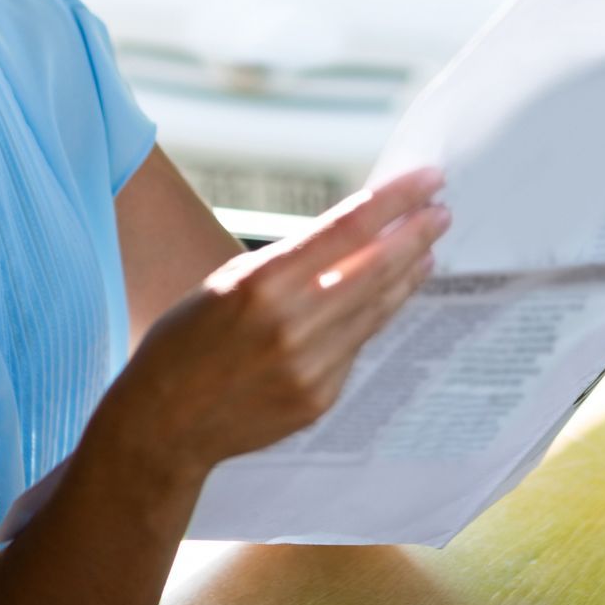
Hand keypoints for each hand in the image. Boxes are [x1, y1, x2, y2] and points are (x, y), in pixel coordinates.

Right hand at [98, 167, 450, 475]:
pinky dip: (375, 316)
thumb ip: (288, 261)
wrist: (163, 424)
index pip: (348, 228)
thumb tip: (349, 233)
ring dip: (406, 275)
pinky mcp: (319, 398)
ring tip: (427, 250)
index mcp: (263, 284)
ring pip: (376, 310)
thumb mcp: (226, 282)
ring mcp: (311, 367)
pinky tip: (388, 296)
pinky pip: (356, 347)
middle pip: (375, 268)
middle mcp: (293, 325)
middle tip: (442, 211)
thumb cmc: (185, 340)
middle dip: (415, 235)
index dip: (394, 200)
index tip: (427, 180)